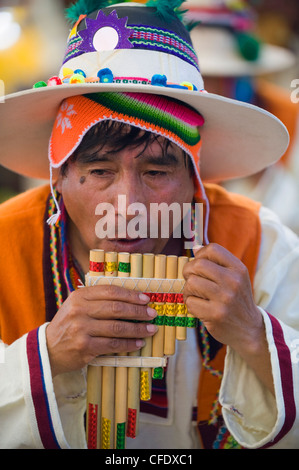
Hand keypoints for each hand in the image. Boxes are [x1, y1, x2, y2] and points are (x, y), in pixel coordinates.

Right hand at [46, 285, 156, 376]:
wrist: (48, 350)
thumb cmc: (68, 325)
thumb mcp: (77, 305)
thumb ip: (98, 299)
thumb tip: (131, 298)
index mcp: (79, 296)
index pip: (110, 291)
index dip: (131, 294)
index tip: (145, 299)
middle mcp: (79, 310)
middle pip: (116, 308)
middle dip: (138, 311)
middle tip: (152, 314)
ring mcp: (81, 329)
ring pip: (117, 327)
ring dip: (137, 328)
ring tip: (151, 329)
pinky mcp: (85, 346)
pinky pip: (113, 344)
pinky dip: (128, 343)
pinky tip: (139, 342)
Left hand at [183, 243, 263, 358]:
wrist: (249, 329)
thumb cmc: (237, 299)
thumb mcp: (235, 277)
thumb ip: (216, 262)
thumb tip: (195, 248)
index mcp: (238, 269)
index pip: (212, 249)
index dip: (200, 255)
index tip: (200, 265)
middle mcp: (233, 282)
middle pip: (197, 265)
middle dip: (188, 272)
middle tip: (192, 281)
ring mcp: (225, 299)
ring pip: (191, 283)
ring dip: (188, 290)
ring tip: (196, 295)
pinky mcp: (215, 315)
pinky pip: (190, 302)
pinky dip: (190, 305)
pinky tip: (200, 308)